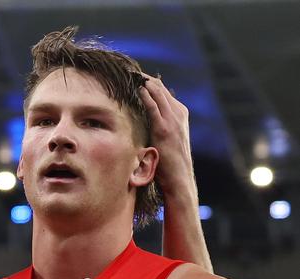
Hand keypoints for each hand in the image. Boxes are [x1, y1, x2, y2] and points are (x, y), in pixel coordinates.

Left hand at [140, 74, 197, 199]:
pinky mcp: (165, 129)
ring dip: (143, 82)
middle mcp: (178, 114)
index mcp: (179, 115)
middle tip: (127, 70)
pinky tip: (136, 88)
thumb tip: (140, 122)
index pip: (162, 91)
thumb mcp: (164, 141)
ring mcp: (173, 120)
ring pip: (158, 93)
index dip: (147, 82)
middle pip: (159, 88)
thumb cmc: (169, 164)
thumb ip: (156, 128)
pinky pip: (154, 107)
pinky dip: (145, 96)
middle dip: (143, 79)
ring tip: (129, 74)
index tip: (132, 76)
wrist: (180, 179)